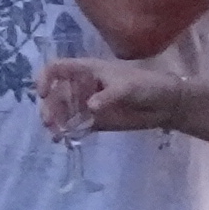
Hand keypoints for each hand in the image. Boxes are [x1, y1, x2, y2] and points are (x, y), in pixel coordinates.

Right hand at [37, 53, 168, 134]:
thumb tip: (90, 107)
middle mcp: (82, 86)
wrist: (166, 104)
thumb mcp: (128, 87)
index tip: (42, 93)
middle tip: (49, 123)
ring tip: (56, 135)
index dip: (45, 78)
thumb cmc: (146, 85)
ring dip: (55, 121)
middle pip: (56, 93)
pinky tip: (63, 141)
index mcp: (87, 70)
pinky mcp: (94, 121)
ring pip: (62, 111)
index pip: (57, 68)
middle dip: (49, 107)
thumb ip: (109, 96)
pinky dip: (67, 132)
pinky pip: (75, 126)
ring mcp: (87, 104)